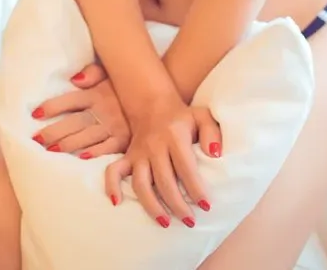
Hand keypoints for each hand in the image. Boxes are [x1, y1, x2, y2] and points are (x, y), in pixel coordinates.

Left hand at [31, 63, 130, 157]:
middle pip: (74, 121)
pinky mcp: (124, 140)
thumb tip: (74, 79)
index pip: (70, 100)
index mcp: (97, 93)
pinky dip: (95, 153)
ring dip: (67, 144)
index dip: (52, 106)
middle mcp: (103, 110)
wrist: (155, 100)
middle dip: (53, 131)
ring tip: (50, 150)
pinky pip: (107, 148)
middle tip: (36, 139)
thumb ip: (93, 73)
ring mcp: (113, 126)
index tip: (35, 113)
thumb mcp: (110, 74)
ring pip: (86, 136)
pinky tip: (81, 158)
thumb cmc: (126, 87)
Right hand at [105, 94, 221, 226]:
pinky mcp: (128, 157)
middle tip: (190, 222)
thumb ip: (211, 133)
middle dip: (177, 204)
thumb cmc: (182, 116)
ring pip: (140, 183)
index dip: (196, 188)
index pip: (185, 167)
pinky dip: (112, 186)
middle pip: (164, 180)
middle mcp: (154, 145)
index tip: (206, 206)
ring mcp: (139, 152)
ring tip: (165, 223)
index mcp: (174, 135)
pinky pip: (114, 171)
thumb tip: (215, 154)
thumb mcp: (201, 116)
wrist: (153, 104)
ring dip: (151, 205)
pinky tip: (116, 203)